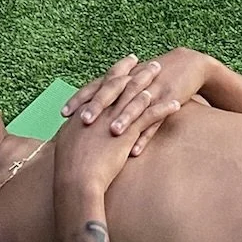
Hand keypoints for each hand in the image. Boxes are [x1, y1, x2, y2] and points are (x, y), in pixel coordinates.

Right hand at [52, 57, 166, 199]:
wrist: (75, 180)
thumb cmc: (68, 167)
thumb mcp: (66, 142)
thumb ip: (73, 131)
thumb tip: (74, 127)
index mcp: (87, 109)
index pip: (105, 84)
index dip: (118, 72)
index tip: (129, 62)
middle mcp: (102, 109)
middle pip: (124, 83)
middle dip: (140, 72)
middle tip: (154, 63)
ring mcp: (115, 118)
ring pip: (137, 94)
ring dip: (152, 83)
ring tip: (166, 76)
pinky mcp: (128, 131)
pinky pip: (150, 116)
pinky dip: (163, 108)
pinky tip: (176, 103)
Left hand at [64, 49, 213, 156]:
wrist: (186, 65)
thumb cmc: (152, 78)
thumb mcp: (131, 82)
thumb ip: (109, 94)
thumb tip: (80, 113)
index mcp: (123, 78)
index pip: (96, 86)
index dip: (80, 98)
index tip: (63, 113)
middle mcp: (134, 82)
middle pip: (113, 92)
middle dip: (98, 106)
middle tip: (84, 120)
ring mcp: (152, 90)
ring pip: (135, 105)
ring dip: (124, 119)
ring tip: (112, 133)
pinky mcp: (168, 101)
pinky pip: (155, 120)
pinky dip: (145, 135)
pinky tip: (136, 150)